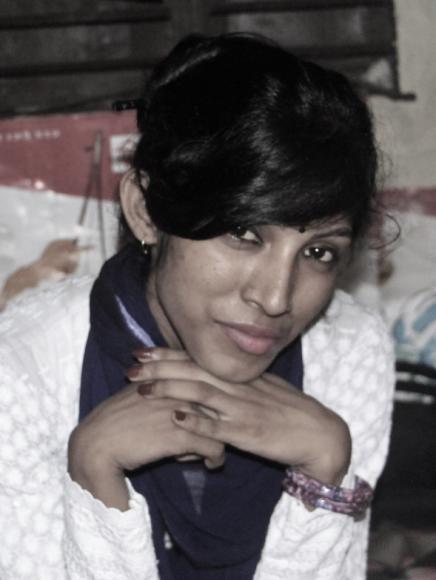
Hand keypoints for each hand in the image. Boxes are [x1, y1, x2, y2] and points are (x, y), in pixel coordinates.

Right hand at [68, 379, 224, 509]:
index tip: (212, 410)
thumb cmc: (115, 419)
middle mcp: (179, 388)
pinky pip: (214, 447)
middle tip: (211, 432)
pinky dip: (216, 458)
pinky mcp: (181, 437)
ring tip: (206, 451)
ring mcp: (182, 411)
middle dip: (217, 417)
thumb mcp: (138, 391)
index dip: (213, 394)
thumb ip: (158, 383)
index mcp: (168, 373)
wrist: (97, 446)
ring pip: (219, 424)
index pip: (205, 376)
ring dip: (217, 438)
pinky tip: (210, 464)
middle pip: (216, 400)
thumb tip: (175, 386)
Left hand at [129, 347, 351, 485]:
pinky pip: (218, 428)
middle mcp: (237, 387)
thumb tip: (207, 379)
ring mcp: (241, 409)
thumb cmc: (289, 411)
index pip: (197, 359)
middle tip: (130, 366)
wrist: (319, 434)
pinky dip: (197, 422)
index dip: (167, 355)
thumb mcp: (261, 389)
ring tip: (141, 389)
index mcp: (238, 376)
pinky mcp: (248, 433)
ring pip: (200, 393)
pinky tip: (176, 418)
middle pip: (192, 371)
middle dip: (158, 368)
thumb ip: (233, 384)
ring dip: (169, 389)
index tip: (141, 351)